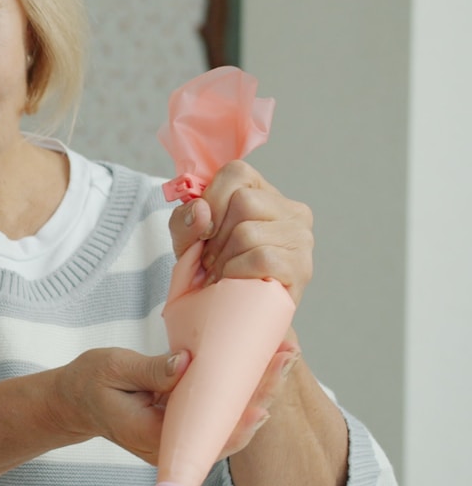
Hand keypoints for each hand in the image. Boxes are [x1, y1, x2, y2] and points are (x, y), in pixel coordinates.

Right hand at [55, 340, 300, 465]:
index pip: (206, 436)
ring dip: (258, 392)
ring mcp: (180, 440)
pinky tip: (259, 366)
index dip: (239, 421)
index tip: (264, 400)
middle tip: (286, 359)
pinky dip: (241, 392)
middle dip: (262, 396)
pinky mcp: (186, 427)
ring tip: (283, 356)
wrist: (75, 401)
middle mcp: (172, 447)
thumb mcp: (112, 368)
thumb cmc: (89, 383)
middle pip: (228, 431)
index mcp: (152, 437)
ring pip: (229, 424)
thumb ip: (150, 369)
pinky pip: (220, 415)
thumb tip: (188, 363)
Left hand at [168, 160, 314, 305]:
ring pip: (248, 232)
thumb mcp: (187, 238)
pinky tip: (235, 281)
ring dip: (224, 259)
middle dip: (216, 236)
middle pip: (243, 202)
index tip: (204, 229)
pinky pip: (261, 258)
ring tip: (221, 273)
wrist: (231, 312)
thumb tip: (202, 210)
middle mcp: (291, 210)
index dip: (212, 198)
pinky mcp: (301, 266)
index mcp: (264, 193)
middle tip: (211, 259)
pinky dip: (237, 272)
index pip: (236, 172)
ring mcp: (300, 238)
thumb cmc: (211, 268)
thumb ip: (184, 219)